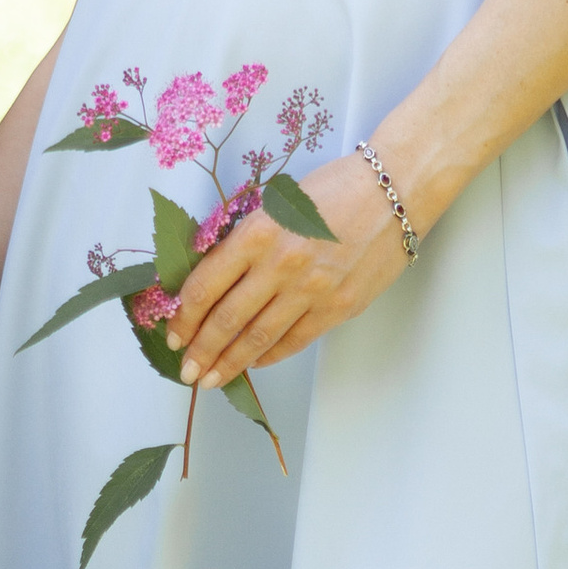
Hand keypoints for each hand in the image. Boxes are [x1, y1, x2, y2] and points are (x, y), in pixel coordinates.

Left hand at [169, 148, 414, 390]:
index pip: (206, 285)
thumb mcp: (277, 204)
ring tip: (212, 379)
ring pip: (259, 337)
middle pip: (227, 319)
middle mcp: (280, 264)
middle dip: (201, 350)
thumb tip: (214, 282)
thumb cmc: (334, 189)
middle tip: (187, 370)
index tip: (173, 333)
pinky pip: (295, 340)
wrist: (394, 191)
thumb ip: (247, 242)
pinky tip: (254, 363)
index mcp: (257, 232)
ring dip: (230, 362)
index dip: (184, 316)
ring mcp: (311, 290)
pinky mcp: (338, 307)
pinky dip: (270, 355)